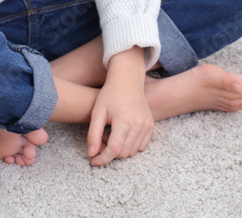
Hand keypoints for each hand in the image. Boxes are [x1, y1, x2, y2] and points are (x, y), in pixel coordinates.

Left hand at [87, 47, 152, 166]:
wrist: (127, 80)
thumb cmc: (110, 95)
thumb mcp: (97, 113)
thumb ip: (93, 135)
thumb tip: (91, 154)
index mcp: (124, 120)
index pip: (114, 150)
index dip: (102, 159)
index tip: (93, 161)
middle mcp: (138, 124)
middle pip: (123, 153)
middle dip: (109, 153)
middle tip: (100, 142)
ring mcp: (147, 125)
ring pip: (132, 152)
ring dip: (119, 150)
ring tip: (110, 136)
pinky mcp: (150, 125)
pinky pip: (140, 146)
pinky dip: (130, 146)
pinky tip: (121, 135)